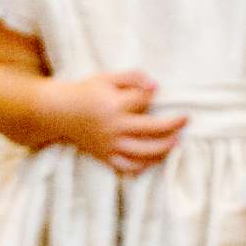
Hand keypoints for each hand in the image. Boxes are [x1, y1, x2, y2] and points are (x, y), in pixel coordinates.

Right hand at [56, 71, 179, 174]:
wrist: (59, 113)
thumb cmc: (85, 92)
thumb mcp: (106, 77)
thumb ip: (132, 77)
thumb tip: (156, 86)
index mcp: (115, 105)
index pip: (144, 100)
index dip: (153, 95)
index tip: (158, 92)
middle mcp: (114, 127)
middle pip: (152, 129)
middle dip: (173, 125)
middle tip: (185, 120)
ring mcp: (109, 145)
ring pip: (143, 153)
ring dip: (164, 148)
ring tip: (176, 142)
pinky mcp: (104, 157)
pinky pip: (127, 167)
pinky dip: (142, 167)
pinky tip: (154, 160)